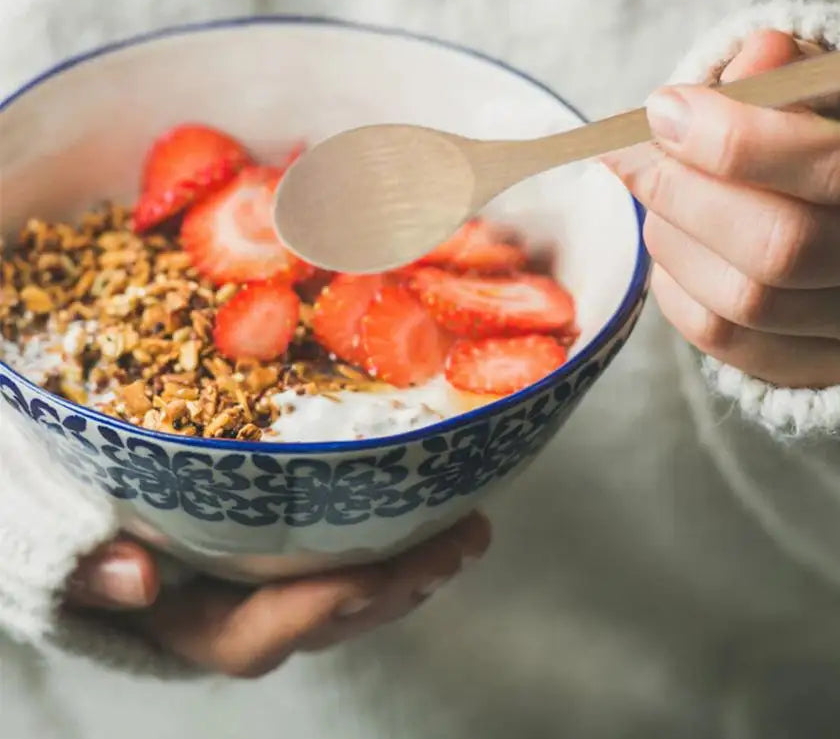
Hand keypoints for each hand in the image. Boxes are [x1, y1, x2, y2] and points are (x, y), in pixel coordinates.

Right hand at [65, 512, 489, 677]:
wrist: (87, 517)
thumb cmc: (78, 528)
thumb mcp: (61, 543)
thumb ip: (86, 567)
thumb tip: (135, 581)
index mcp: (189, 622)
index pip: (258, 634)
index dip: (316, 607)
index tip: (368, 573)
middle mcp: (243, 617)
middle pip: (332, 619)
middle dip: (400, 586)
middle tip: (461, 542)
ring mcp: (276, 590)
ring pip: (357, 597)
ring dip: (417, 568)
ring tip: (470, 532)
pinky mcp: (296, 558)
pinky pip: (357, 564)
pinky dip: (401, 542)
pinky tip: (443, 512)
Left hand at [607, 29, 839, 386]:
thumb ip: (798, 73)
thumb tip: (749, 61)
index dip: (734, 137)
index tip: (665, 110)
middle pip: (788, 244)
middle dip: (685, 195)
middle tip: (634, 158)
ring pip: (753, 300)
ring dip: (676, 240)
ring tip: (657, 198)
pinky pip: (730, 341)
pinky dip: (679, 289)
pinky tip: (675, 249)